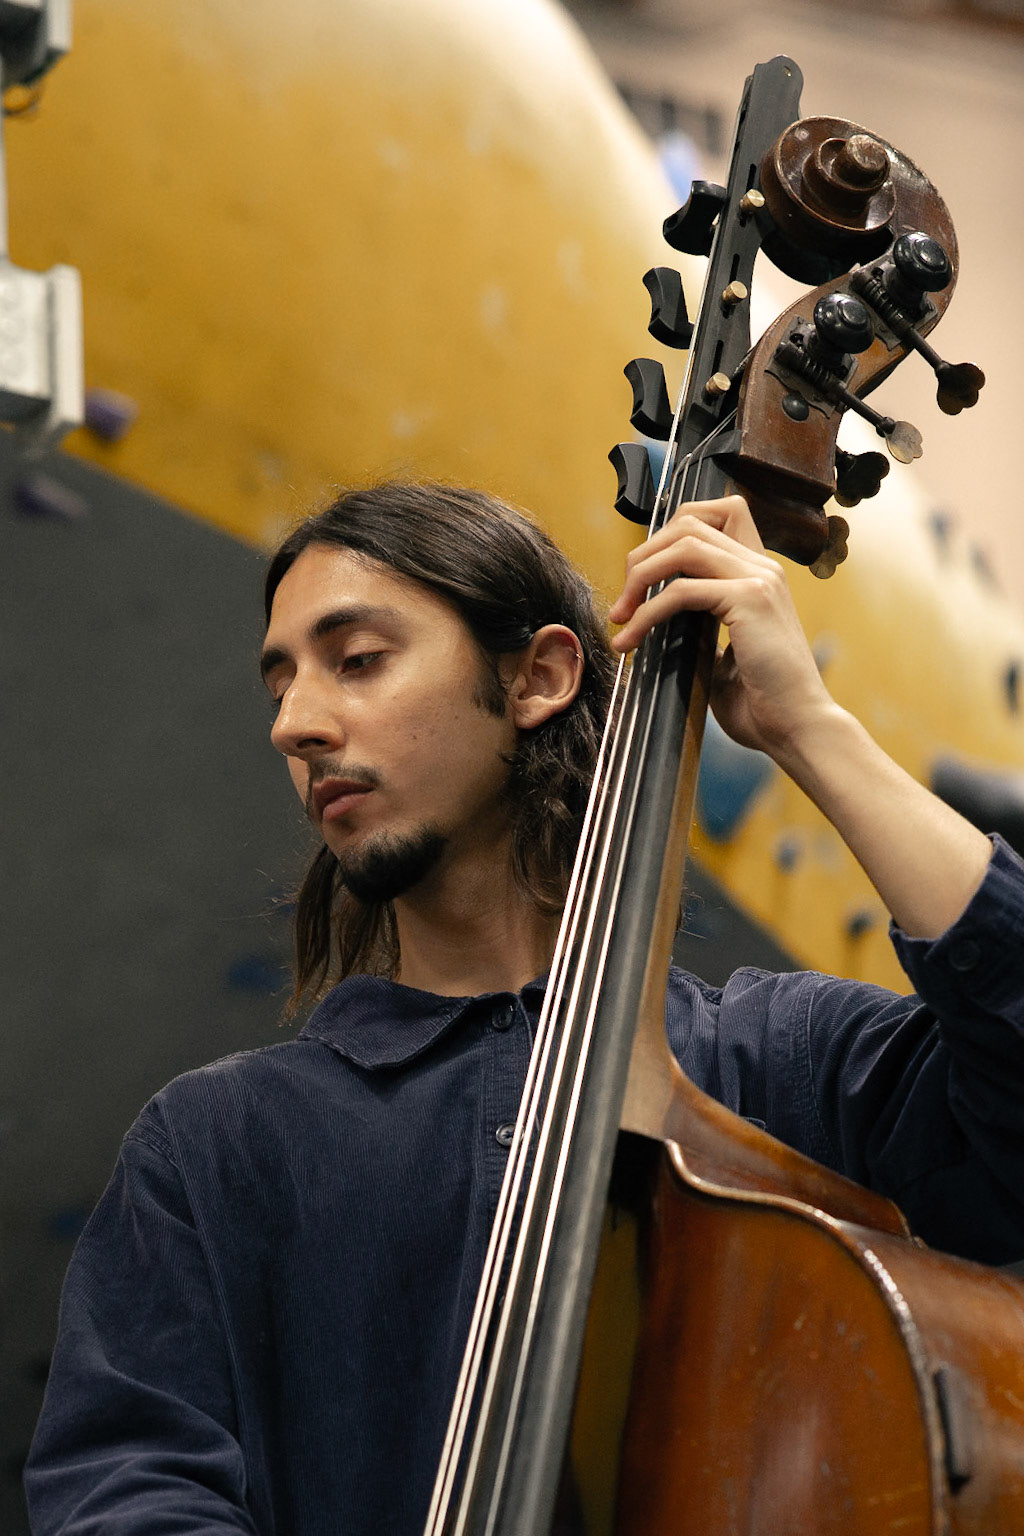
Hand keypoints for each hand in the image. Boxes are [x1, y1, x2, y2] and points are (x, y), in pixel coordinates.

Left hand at [607, 494, 834, 760]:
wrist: (798, 728)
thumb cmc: (762, 702)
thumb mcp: (722, 652)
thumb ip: (698, 624)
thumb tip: (654, 615)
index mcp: (760, 573)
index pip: (718, 513)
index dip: (672, 530)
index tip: (645, 576)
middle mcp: (762, 567)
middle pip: (689, 521)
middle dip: (643, 556)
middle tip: (623, 602)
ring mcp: (759, 579)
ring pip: (682, 546)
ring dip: (639, 578)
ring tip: (620, 617)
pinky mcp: (751, 601)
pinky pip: (681, 591)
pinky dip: (647, 613)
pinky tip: (632, 639)